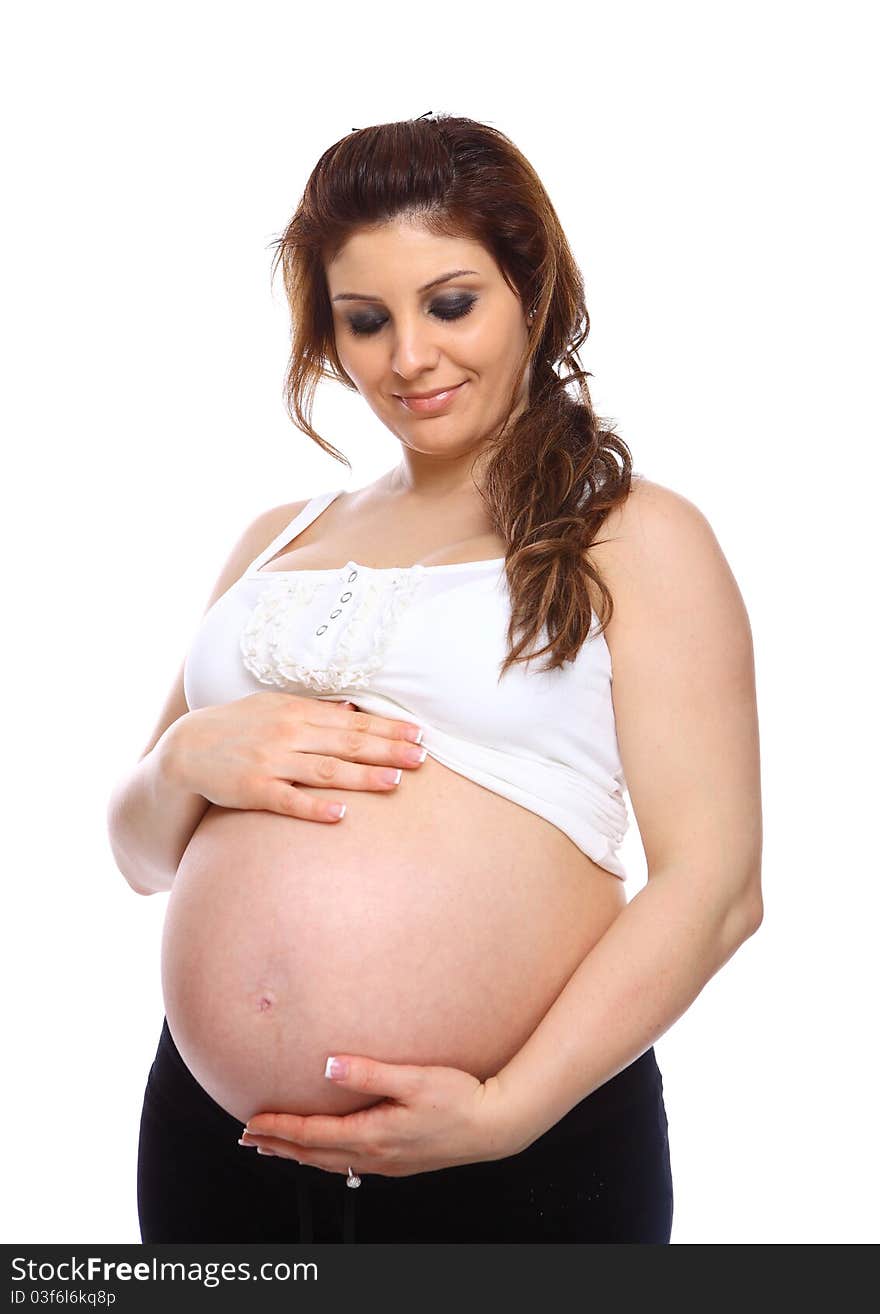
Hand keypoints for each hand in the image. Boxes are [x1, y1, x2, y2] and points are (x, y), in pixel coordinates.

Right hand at [163, 693, 426, 823]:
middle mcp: (288, 734)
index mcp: (297, 712)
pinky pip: (290, 801)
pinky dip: (316, 808)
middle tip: (422, 757)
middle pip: (348, 743)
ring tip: (395, 782)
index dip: (388, 728)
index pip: (354, 721)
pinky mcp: (254, 790)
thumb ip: (314, 710)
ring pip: (326, 771)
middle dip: (388, 750)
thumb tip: (352, 709)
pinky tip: (341, 815)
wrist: (186, 749)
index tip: (420, 734)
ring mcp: (271, 762)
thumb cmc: (237, 727)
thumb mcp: (274, 707)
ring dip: (362, 776)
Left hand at [238, 1054, 519, 1177]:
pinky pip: (349, 1165)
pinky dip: (325, 1158)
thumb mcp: (414, 1079)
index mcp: (373, 1135)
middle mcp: (375, 1155)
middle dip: (279, 1146)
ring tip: (276, 1147)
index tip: (250, 1123)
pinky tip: (325, 1153)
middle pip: (314, 1155)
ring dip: (299, 1154)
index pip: (312, 1135)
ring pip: (330, 1163)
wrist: (493, 1126)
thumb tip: (328, 1067)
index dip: (279, 1129)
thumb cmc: (459, 1099)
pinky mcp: (399, 1162)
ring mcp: (387, 1163)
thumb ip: (369, 1072)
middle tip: (248, 1140)